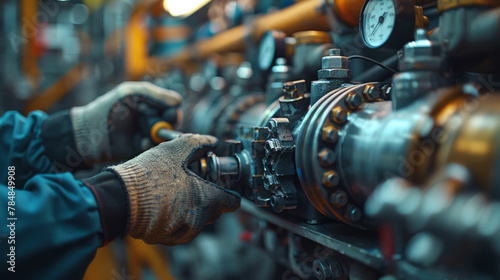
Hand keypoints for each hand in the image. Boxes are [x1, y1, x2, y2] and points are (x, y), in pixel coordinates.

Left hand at [70, 82, 181, 163]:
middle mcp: (150, 117)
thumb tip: (178, 101)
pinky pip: (156, 148)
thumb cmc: (108, 109)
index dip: (173, 110)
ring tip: (146, 135)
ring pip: (166, 135)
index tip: (169, 113)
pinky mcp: (141, 147)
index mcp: (149, 102)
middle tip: (158, 125)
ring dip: (159, 135)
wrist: (89, 133)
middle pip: (172, 121)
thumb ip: (155, 94)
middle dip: (168, 123)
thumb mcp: (131, 94)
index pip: (172, 105)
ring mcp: (146, 132)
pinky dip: (151, 145)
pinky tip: (141, 143)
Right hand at [107, 134, 239, 244]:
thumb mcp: (176, 149)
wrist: (119, 198)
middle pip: (214, 211)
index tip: (220, 185)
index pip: (231, 202)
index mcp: (205, 200)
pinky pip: (179, 229)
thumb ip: (198, 143)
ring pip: (196, 221)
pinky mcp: (165, 239)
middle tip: (193, 183)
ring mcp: (181, 232)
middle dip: (208, 198)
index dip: (228, 192)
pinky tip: (163, 204)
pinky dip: (176, 219)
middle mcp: (197, 221)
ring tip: (175, 192)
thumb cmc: (148, 175)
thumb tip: (211, 141)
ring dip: (192, 209)